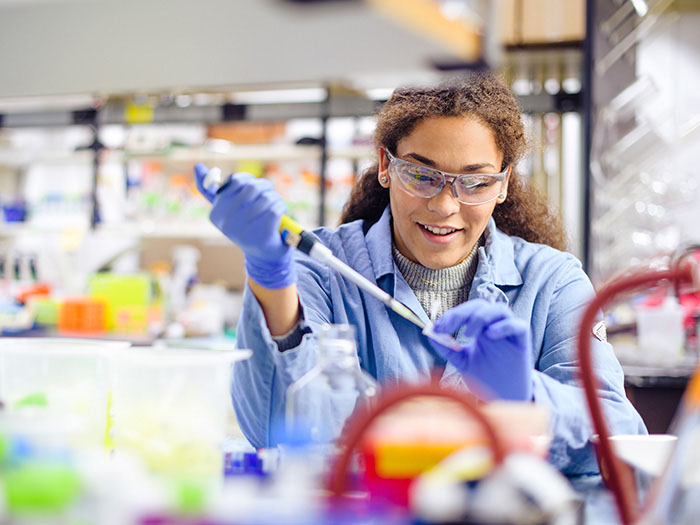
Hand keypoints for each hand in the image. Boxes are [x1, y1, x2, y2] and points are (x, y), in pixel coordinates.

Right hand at [194, 163, 294, 288]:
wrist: (264, 254)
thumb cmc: (247, 225)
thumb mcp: (228, 209)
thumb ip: (212, 190)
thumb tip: (197, 166)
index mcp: (216, 215)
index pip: (234, 183)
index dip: (247, 180)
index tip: (252, 186)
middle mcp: (227, 224)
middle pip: (252, 188)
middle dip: (264, 186)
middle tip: (268, 192)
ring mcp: (244, 232)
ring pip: (266, 197)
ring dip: (275, 198)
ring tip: (275, 205)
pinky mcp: (262, 236)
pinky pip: (274, 208)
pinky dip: (281, 207)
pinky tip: (280, 214)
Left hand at [430, 299, 532, 400]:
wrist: (504, 397)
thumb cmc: (486, 377)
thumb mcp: (462, 361)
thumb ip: (447, 348)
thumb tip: (430, 333)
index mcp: (481, 328)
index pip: (468, 310)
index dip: (452, 315)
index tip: (438, 327)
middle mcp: (496, 326)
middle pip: (481, 306)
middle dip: (462, 313)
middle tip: (448, 327)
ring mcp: (510, 332)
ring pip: (500, 309)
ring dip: (481, 317)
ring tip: (468, 334)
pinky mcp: (523, 342)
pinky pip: (518, 325)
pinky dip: (503, 326)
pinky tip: (489, 335)